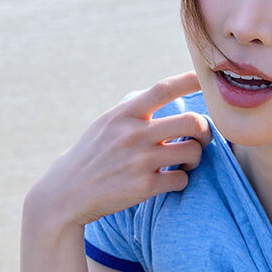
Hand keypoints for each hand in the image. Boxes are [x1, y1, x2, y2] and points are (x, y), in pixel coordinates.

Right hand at [27, 71, 211, 229]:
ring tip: (185, 161)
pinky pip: (182, 179)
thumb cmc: (91, 155)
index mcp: (124, 114)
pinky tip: (170, 179)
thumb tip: (167, 97)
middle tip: (202, 137)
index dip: (189, 80)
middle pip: (192, 121)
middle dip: (205, 130)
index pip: (163, 89)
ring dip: (195, 157)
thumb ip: (133, 112)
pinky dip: (181, 180)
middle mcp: (134, 133)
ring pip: (193, 151)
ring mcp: (140, 160)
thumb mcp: (106, 124)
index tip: (204, 78)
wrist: (66, 192)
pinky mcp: (144, 186)